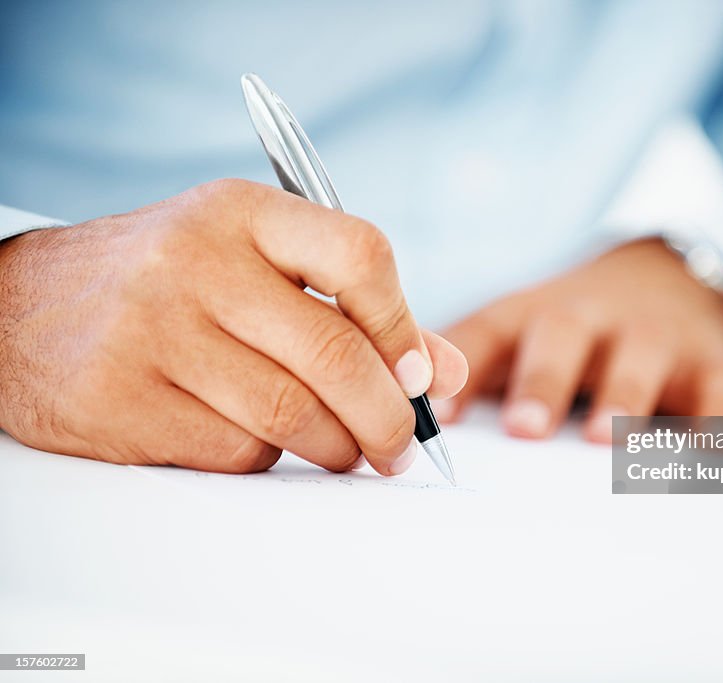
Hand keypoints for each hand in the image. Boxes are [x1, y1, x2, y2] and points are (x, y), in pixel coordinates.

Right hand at [0, 179, 466, 473]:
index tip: (420, 378)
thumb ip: (356, 309)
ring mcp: (154, 332)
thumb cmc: (168, 283)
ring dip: (334, 448)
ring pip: (290, 416)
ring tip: (340, 449)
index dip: (405, 326)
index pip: (360, 254)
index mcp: (241, 212)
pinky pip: (236, 452)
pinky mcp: (123, 401)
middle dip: (387, 419)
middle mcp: (196, 262)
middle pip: (333, 356)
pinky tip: (254, 440)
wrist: (21, 306)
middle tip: (400, 448)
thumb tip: (447, 373)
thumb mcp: (256, 264)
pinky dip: (266, 459)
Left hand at [438, 237, 722, 441]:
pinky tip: (710, 455)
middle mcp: (591, 318)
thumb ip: (475, 366)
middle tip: (525, 428)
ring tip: (603, 439)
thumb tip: (410, 424)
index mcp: (532, 314)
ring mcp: (653, 337)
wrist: (668, 279)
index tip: (440, 419)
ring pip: (638, 361)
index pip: (487, 333)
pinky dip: (720, 422)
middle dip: (542, 380)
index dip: (461, 371)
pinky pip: (720, 391)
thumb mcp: (521, 328)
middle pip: (561, 338)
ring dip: (621, 398)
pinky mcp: (710, 362)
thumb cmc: (573, 328)